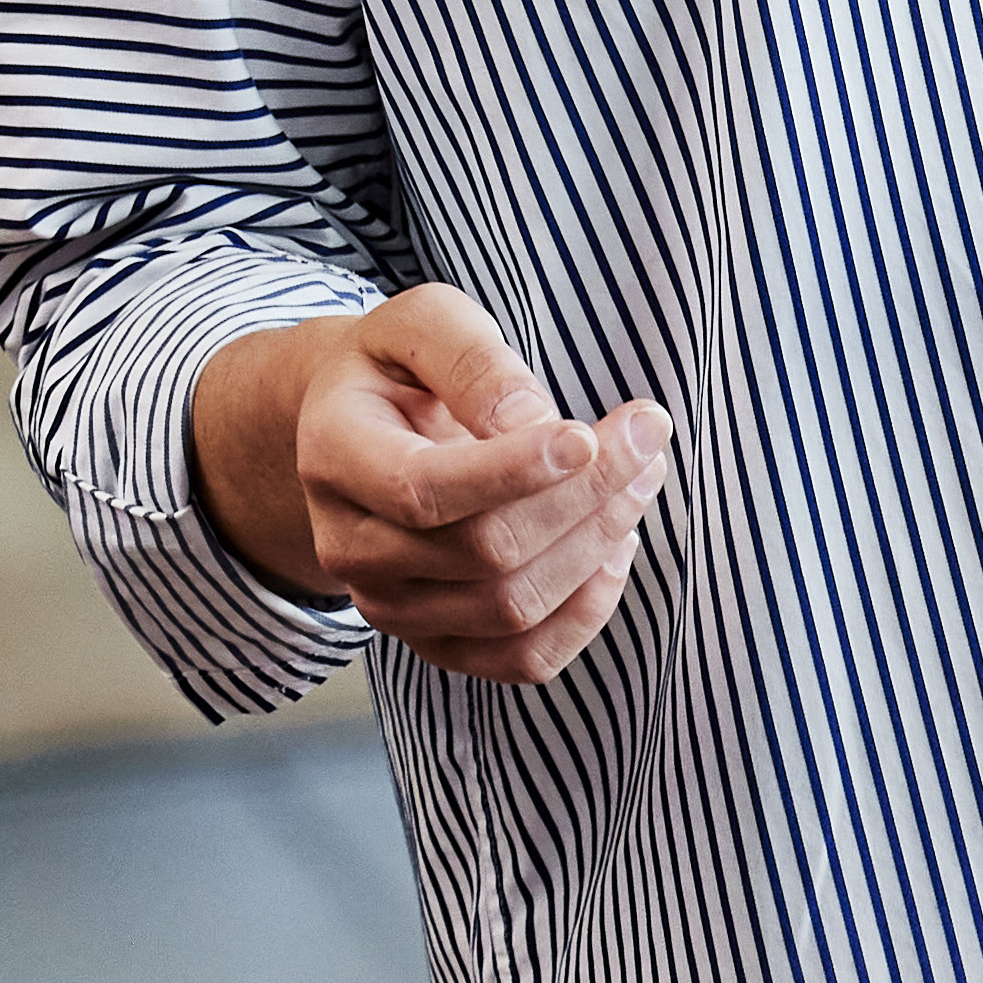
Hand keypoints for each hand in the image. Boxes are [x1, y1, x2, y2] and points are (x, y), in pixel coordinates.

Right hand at [185, 284, 674, 685]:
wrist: (361, 430)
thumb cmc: (400, 369)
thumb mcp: (423, 324)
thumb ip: (472, 359)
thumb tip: (532, 422)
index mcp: (336, 456)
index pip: (425, 489)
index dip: (516, 470)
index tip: (590, 435)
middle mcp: (350, 546)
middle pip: (485, 551)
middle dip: (586, 494)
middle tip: (645, 433)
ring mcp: (389, 606)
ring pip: (512, 607)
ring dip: (598, 544)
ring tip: (641, 477)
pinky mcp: (436, 642)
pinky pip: (523, 659)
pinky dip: (587, 610)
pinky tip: (614, 547)